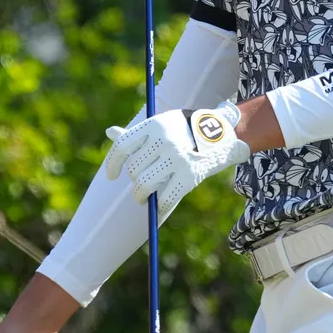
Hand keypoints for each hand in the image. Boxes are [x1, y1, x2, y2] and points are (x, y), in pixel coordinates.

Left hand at [104, 100, 249, 221]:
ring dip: (141, 196)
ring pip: (144, 185)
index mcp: (155, 124)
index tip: (112, 175)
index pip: (123, 145)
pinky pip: (165, 198)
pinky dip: (159, 208)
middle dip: (134, 181)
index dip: (113, 163)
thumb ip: (137, 133)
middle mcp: (165, 140)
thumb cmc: (186, 130)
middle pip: (133, 169)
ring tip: (143, 198)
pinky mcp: (189, 175)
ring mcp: (177, 158)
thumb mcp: (162, 124)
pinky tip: (159, 208)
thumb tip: (109, 132)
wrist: (223, 135)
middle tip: (139, 186)